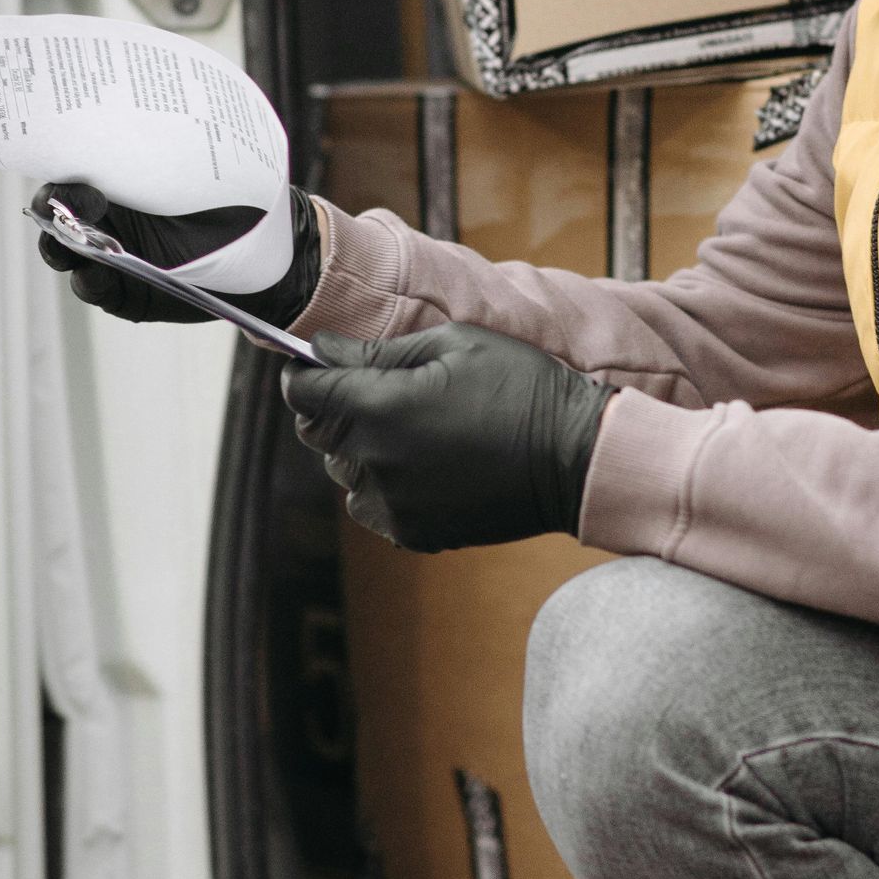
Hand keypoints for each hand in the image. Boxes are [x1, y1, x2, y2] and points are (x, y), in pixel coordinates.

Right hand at [34, 180, 319, 325]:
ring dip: (63, 248)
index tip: (76, 176)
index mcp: (119, 178)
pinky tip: (97, 275)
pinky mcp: (124, 292)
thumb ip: (166, 154)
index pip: (71, 171)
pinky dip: (90, 282)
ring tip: (78, 247)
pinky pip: (93, 289)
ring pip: (66, 253)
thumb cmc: (237, 197)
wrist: (268, 253)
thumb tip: (133, 122)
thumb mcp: (203, 166)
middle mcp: (108, 215)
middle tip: (72, 209)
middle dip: (54, 211)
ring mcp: (112, 255)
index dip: (62, 172)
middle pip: (56, 213)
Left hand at [283, 324, 610, 550]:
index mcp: (379, 408)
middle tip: (378, 388)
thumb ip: (378, 351)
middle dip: (333, 406)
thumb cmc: (521, 386)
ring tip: (413, 429)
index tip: (315, 363)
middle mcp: (375, 461)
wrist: (575, 457)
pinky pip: (372, 506)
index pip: (304, 392)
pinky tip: (426, 464)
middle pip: (317, 433)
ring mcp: (393, 504)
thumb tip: (322, 351)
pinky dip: (384, 485)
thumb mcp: (454, 345)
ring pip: (343, 472)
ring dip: (361, 448)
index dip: (303, 372)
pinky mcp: (413, 533)